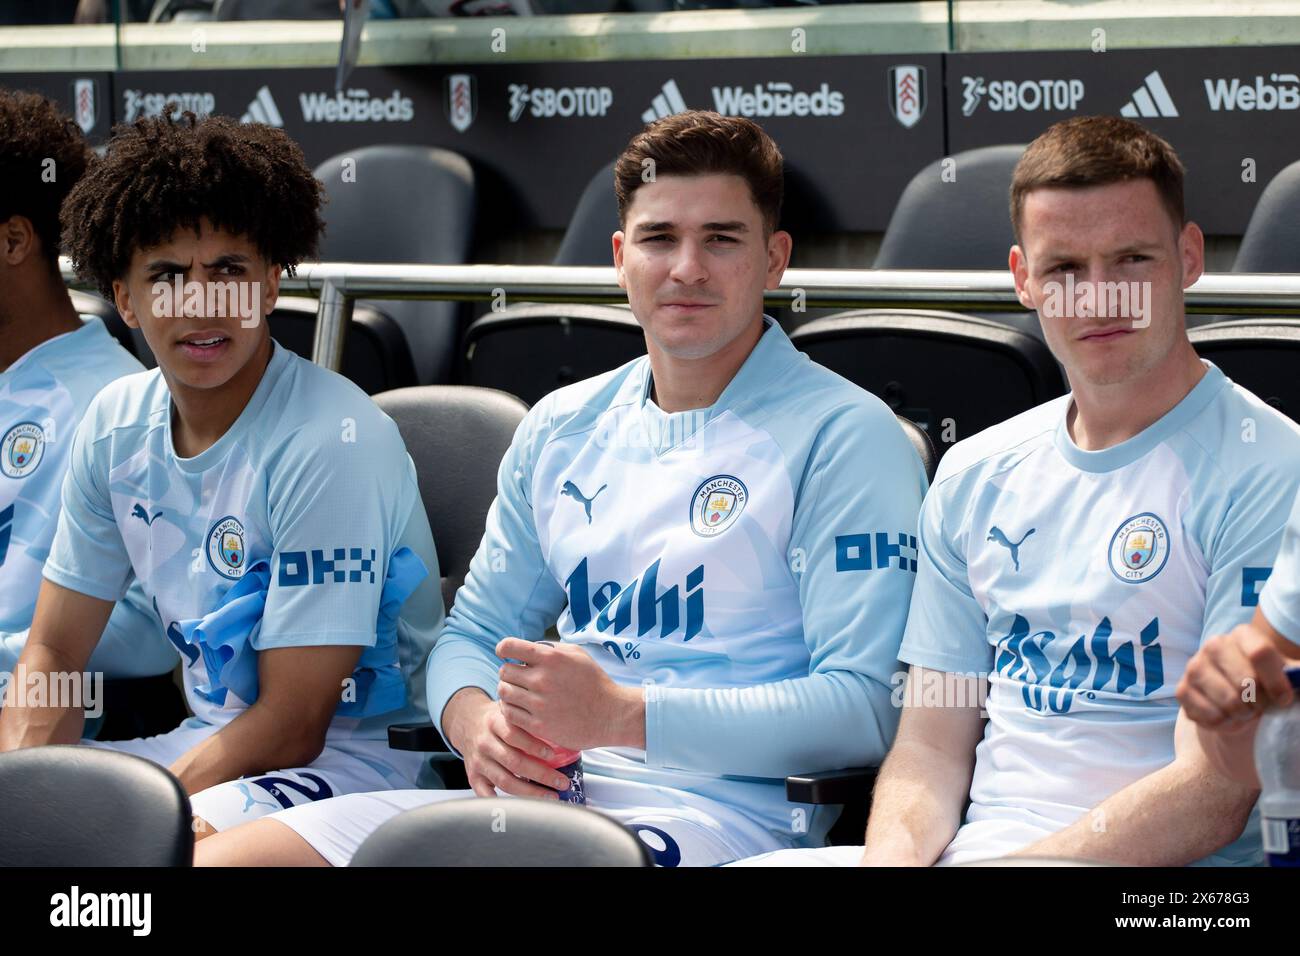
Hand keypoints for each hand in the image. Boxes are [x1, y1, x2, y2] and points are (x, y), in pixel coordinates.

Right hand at [444, 689, 571, 798]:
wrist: (467, 723)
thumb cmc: (497, 719)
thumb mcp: (509, 711)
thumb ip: (528, 718)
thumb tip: (562, 728)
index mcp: (494, 723)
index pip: (513, 735)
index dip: (533, 746)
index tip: (552, 755)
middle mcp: (485, 743)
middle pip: (513, 762)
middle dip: (541, 774)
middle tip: (562, 782)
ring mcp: (478, 762)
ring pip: (505, 781)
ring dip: (530, 792)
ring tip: (551, 796)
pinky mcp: (473, 777)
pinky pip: (486, 794)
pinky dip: (501, 803)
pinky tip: (520, 807)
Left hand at [495, 637, 644, 750]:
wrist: (611, 715)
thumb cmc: (594, 682)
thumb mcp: (577, 654)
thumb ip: (551, 648)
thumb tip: (527, 648)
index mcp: (551, 658)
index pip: (509, 647)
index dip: (504, 649)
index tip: (506, 654)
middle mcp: (542, 679)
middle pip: (504, 671)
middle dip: (509, 672)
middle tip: (517, 678)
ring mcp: (539, 704)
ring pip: (503, 693)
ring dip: (508, 691)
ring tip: (518, 693)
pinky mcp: (539, 726)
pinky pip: (510, 714)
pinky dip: (511, 709)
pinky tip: (520, 708)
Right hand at [1177, 623, 1295, 726]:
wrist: (1235, 697)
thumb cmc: (1265, 683)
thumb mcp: (1286, 675)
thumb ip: (1298, 675)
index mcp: (1242, 635)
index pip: (1260, 653)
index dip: (1277, 682)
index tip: (1283, 699)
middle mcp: (1214, 645)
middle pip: (1245, 681)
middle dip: (1259, 702)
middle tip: (1259, 705)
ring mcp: (1194, 666)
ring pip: (1228, 701)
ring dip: (1242, 714)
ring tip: (1244, 710)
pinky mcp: (1182, 690)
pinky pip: (1209, 715)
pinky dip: (1224, 723)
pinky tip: (1226, 715)